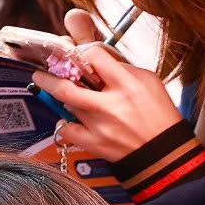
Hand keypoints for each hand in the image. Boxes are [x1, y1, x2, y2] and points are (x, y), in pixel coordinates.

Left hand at [31, 6, 177, 161]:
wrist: (164, 151)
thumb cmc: (157, 113)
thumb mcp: (148, 80)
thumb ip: (120, 67)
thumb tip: (93, 56)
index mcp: (127, 84)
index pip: (93, 56)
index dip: (83, 52)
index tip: (78, 56)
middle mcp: (110, 105)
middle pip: (66, 87)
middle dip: (47, 78)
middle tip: (40, 74)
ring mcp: (99, 126)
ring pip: (66, 105)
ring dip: (64, 98)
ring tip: (71, 96)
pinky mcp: (93, 143)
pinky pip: (65, 129)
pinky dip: (64, 122)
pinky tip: (72, 119)